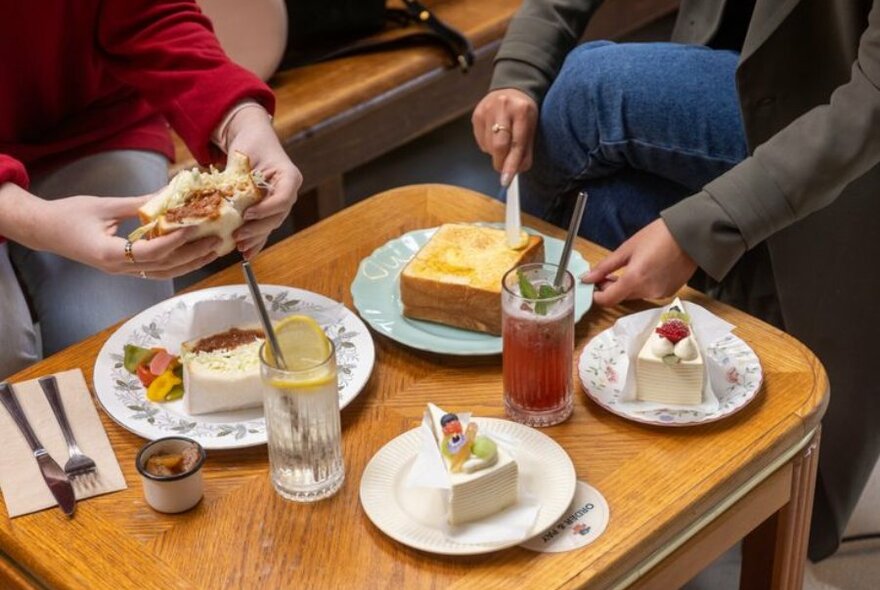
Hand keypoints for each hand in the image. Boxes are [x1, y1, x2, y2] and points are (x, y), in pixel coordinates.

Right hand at [41, 194, 220, 278]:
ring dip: (190, 262)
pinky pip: (156, 268)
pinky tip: (193, 252)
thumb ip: (138, 203)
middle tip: (216, 241)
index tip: (194, 229)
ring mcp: (122, 270)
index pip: (150, 253)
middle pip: (164, 266)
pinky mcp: (124, 267)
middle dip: (193, 255)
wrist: (44, 230)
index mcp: (110, 254)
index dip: (174, 242)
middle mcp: (118, 267)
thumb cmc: (68, 215)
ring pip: (163, 272)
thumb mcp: (105, 205)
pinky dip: (177, 261)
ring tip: (212, 249)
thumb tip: (169, 193)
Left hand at [225, 106, 302, 258]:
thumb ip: (240, 178)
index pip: (283, 199)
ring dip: (256, 238)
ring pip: (271, 225)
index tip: (248, 214)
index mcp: (289, 177)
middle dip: (258, 229)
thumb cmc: (250, 143)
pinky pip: (265, 227)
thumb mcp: (245, 155)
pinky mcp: (269, 209)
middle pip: (277, 216)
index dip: (266, 209)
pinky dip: (257, 240)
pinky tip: (247, 253)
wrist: (253, 139)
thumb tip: (222, 202)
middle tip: (239, 236)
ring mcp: (280, 202)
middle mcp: (288, 192)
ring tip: (241, 247)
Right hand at [472, 89, 537, 185]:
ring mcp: (486, 110)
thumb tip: (517, 171)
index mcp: (522, 110)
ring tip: (504, 143)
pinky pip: (481, 142)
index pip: (516, 143)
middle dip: (501, 162)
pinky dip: (488, 146)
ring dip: (496, 153)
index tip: (507, 179)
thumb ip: (526, 150)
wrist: (510, 90)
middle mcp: (503, 108)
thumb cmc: (523, 112)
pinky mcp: (476, 115)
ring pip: (488, 146)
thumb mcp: (532, 127)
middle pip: (499, 145)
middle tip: (505, 169)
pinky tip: (495, 137)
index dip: (511, 164)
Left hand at [580, 219, 697, 305]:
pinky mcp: (669, 292)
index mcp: (634, 280)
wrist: (692, 234)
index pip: (607, 300)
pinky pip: (649, 293)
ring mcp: (660, 294)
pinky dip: (643, 285)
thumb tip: (587, 277)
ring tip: (630, 267)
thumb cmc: (660, 236)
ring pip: (635, 295)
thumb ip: (605, 266)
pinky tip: (648, 269)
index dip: (597, 295)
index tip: (594, 285)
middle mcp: (647, 291)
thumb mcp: (627, 248)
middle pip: (621, 297)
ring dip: (627, 286)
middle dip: (611, 288)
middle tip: (608, 273)